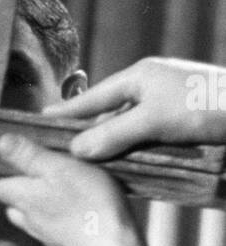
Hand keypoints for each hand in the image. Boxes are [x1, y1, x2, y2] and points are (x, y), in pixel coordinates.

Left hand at [0, 135, 146, 245]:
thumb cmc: (87, 204)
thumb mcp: (59, 168)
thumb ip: (28, 156)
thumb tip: (0, 142)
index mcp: (21, 197)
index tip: (11, 159)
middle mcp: (26, 219)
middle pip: (11, 201)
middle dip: (19, 187)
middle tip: (39, 170)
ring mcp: (44, 235)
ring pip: (30, 216)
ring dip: (38, 204)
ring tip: (57, 189)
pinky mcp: (63, 245)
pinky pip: (51, 228)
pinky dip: (56, 217)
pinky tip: (73, 209)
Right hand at [42, 57, 225, 159]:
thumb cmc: (205, 106)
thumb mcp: (154, 120)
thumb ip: (114, 134)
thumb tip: (76, 149)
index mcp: (140, 77)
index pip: (94, 96)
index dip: (67, 111)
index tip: (41, 122)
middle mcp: (151, 89)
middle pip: (109, 114)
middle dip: (87, 133)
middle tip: (59, 152)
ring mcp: (168, 107)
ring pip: (129, 130)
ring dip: (112, 148)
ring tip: (86, 167)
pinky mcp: (182, 126)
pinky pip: (147, 140)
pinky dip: (134, 154)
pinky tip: (124, 169)